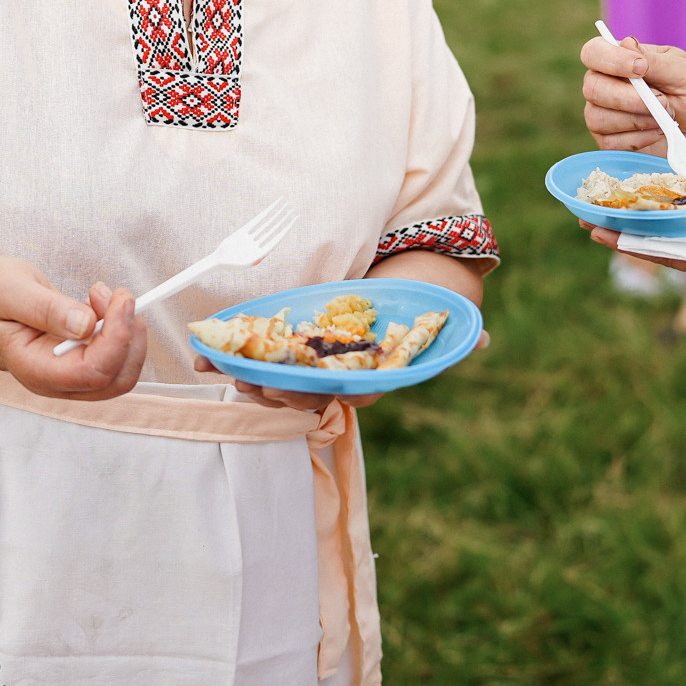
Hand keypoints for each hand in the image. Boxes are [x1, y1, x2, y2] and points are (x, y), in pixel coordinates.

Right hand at [0, 257, 141, 399]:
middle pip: (115, 380)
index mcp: (33, 369)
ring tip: (105, 296)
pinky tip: (103, 305)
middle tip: (118, 295)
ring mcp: (71, 377)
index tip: (121, 298)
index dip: (116, 338)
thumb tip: (86, 324)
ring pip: (123, 373)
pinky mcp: (83, 364)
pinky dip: (123, 331)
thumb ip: (44, 308)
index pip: (91, 372)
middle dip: (129, 337)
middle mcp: (55, 382)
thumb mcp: (8, 289)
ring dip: (129, 332)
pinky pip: (119, 359)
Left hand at [187, 331, 491, 413]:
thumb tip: (482, 340)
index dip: (310, 392)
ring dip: (244, 377)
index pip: (340, 394)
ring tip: (214, 368)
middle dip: (269, 390)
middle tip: (245, 381)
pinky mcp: (293, 347)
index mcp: (371, 379)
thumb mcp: (447, 319)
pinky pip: (260, 358)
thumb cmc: (426, 306)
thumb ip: (461, 333)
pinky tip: (204, 355)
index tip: (287, 387)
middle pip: (300, 394)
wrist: (410, 290)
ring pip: (274, 382)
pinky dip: (232, 357)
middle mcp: (339, 380)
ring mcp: (313, 366)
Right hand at [579, 34, 685, 169]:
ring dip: (638, 120)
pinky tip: (656, 132)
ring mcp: (603, 114)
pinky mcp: (608, 142)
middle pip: (592, 87)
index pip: (593, 52)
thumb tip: (626, 43)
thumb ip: (656, 61)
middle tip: (663, 101)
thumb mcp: (683, 72)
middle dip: (630, 98)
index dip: (610, 60)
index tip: (639, 69)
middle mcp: (604, 85)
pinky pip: (610, 142)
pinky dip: (639, 138)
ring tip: (665, 118)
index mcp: (619, 60)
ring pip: (598, 117)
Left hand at [586, 169, 685, 311]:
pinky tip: (662, 211)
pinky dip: (674, 226)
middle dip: (628, 233)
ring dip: (647, 229)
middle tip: (586, 214)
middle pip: (665, 249)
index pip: (670, 251)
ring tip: (611, 211)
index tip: (596, 227)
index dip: (633, 238)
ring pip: (679, 244)